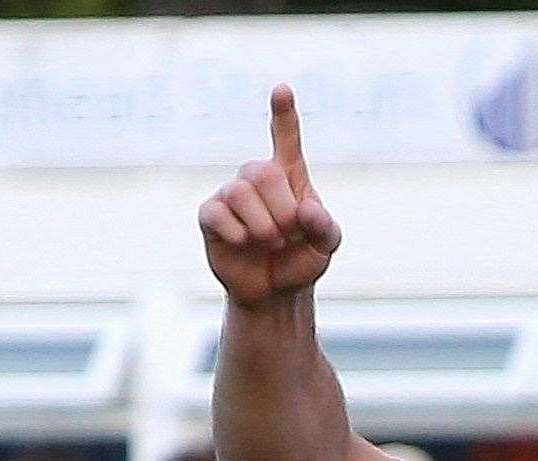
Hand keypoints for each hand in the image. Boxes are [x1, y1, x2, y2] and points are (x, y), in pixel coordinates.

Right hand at [199, 85, 342, 306]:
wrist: (276, 293)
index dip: (284, 115)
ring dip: (263, 225)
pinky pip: (217, 213)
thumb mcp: (326, 247)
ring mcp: (231, 196)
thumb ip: (326, 228)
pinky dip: (237, 232)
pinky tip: (245, 243)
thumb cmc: (301, 260)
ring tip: (271, 243)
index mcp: (289, 178)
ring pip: (239, 191)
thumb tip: (305, 209)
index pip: (286, 139)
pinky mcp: (211, 217)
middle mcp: (257, 179)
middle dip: (281, 208)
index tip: (282, 90)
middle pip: (261, 170)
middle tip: (289, 234)